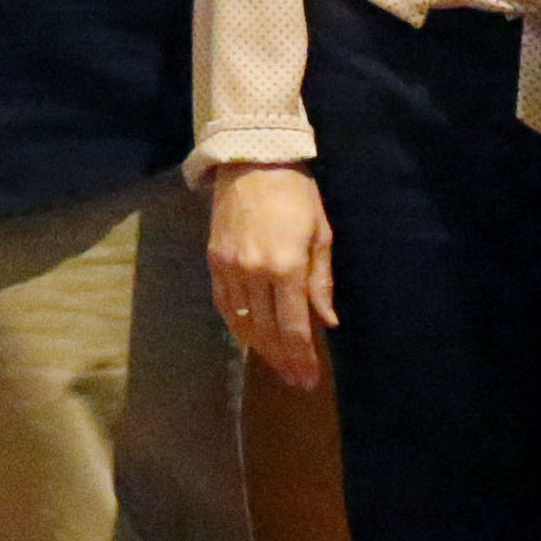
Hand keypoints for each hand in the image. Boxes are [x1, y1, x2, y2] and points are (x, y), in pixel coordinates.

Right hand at [207, 163, 336, 390]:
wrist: (252, 161)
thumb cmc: (296, 195)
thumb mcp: (320, 235)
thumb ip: (320, 282)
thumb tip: (326, 322)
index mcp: (285, 266)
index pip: (293, 326)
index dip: (301, 356)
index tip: (309, 379)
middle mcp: (254, 272)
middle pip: (267, 330)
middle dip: (283, 359)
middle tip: (296, 380)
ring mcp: (229, 267)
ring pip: (242, 322)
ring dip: (260, 348)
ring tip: (276, 364)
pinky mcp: (213, 260)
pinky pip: (223, 303)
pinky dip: (236, 325)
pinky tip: (248, 338)